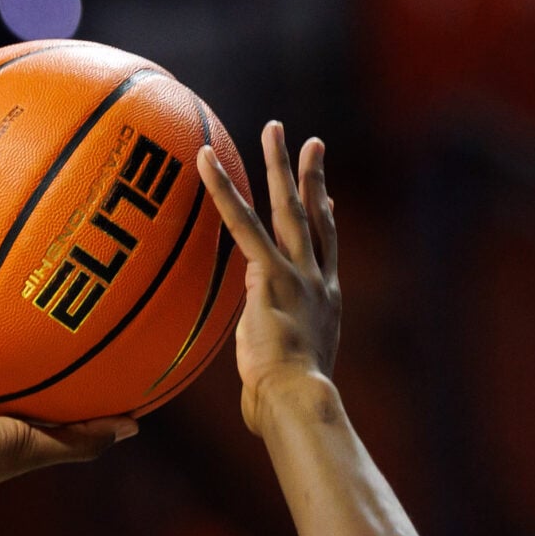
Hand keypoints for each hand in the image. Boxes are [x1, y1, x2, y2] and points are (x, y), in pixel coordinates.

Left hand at [196, 122, 341, 423]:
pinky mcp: (268, 274)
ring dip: (279, 164)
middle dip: (312, 177)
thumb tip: (254, 407)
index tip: (328, 197)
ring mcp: (296, 273)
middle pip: (314, 218)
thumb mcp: (282, 386)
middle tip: (311, 142)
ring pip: (286, 208)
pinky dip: (222, 189)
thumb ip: (269, 378)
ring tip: (272, 128)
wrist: (298, 399)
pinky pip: (240, 222)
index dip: (327, 221)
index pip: (327, 252)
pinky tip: (206, 160)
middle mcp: (317, 280)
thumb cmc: (287, 407)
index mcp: (326, 303)